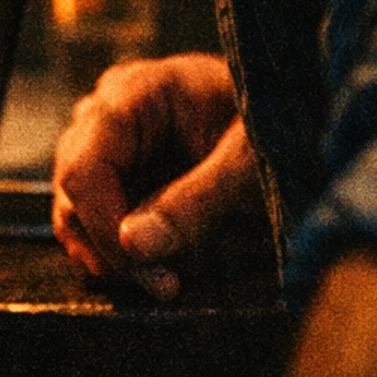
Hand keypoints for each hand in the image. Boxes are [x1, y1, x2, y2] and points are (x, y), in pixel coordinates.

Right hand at [52, 52, 265, 300]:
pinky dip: (127, 250)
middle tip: (165, 285)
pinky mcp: (125, 171)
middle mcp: (112, 111)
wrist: (302, 123)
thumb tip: (134, 246)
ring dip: (118, 253)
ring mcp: (115, 141)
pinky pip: (101, 218)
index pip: (84, 168)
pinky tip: (169, 263)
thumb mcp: (248, 166)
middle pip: (73, 190)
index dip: (105, 227)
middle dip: (113, 246)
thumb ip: (194, 203)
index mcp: (137, 92)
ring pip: (79, 210)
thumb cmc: (284, 127)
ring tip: (170, 277)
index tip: (151, 273)